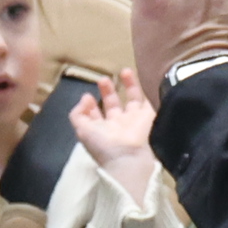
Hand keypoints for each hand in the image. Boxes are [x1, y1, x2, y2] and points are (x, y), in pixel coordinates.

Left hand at [68, 69, 157, 194]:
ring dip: (129, 85)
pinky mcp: (149, 116)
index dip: (90, 106)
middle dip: (108, 91)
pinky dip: (148, 90)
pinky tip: (144, 78)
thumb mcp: (82, 130)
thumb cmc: (103, 145)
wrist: (129, 157)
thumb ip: (77, 114)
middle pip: (113, 104)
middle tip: (103, 79)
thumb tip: (85, 98)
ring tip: (124, 70)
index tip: (88, 95)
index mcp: (102, 130)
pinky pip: (150, 101)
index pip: (95, 115)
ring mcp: (135, 120)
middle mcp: (118, 124)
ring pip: (133, 99)